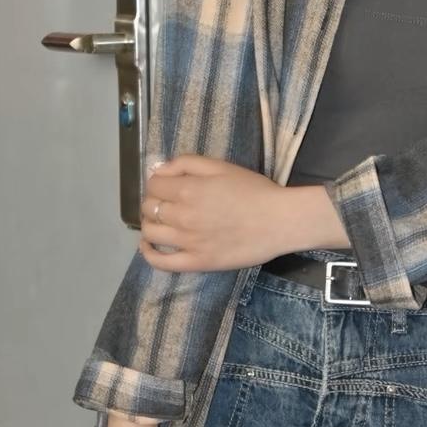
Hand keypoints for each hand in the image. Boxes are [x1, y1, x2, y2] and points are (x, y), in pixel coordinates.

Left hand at [139, 155, 297, 270]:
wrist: (279, 221)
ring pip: (150, 233)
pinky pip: (161, 262)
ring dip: (149, 223)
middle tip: (167, 201)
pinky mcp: (196, 263)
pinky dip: (148, 253)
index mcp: (188, 189)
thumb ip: (187, 163)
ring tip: (160, 220)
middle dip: (153, 200)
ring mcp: (187, 242)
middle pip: (149, 207)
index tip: (166, 184)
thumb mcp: (221, 166)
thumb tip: (159, 170)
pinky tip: (149, 245)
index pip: (153, 185)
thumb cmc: (253, 190)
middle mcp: (182, 216)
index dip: (157, 182)